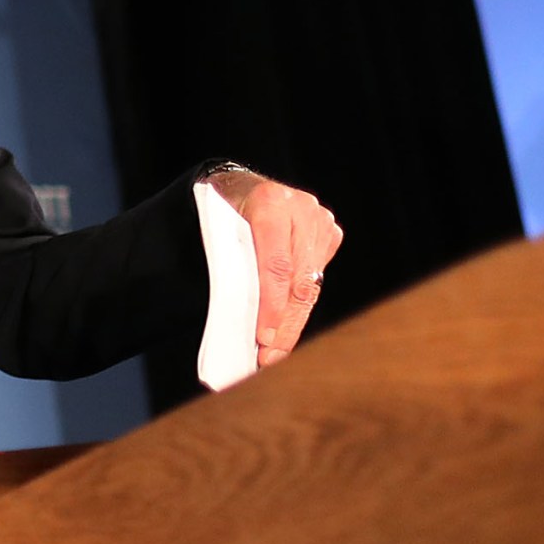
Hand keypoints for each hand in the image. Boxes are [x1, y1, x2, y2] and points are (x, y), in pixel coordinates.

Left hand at [208, 167, 343, 366]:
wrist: (238, 186)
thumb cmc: (219, 213)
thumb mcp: (214, 231)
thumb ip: (229, 265)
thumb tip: (236, 318)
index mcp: (269, 202)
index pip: (274, 265)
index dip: (271, 305)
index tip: (263, 337)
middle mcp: (301, 209)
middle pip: (298, 280)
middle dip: (284, 324)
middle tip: (269, 358)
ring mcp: (320, 220)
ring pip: (311, 284)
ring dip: (294, 321)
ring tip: (276, 352)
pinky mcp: (328, 233)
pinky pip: (316, 278)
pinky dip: (299, 305)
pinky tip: (287, 328)